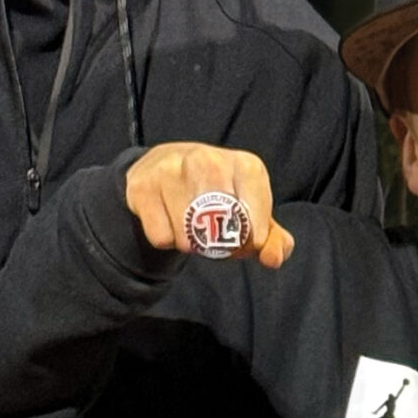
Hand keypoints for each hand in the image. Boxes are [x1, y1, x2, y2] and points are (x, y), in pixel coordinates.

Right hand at [124, 143, 293, 267]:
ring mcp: (172, 169)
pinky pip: (161, 236)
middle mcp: (208, 159)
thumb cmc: (220, 195)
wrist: (167, 166)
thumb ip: (274, 240)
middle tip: (217, 241)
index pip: (255, 213)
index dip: (252, 237)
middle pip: (220, 225)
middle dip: (220, 245)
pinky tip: (171, 224)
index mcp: (245, 165)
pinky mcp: (143, 185)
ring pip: (188, 235)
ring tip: (194, 232)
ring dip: (192, 245)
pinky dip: (167, 241)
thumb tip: (273, 258)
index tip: (246, 241)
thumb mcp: (252, 212)